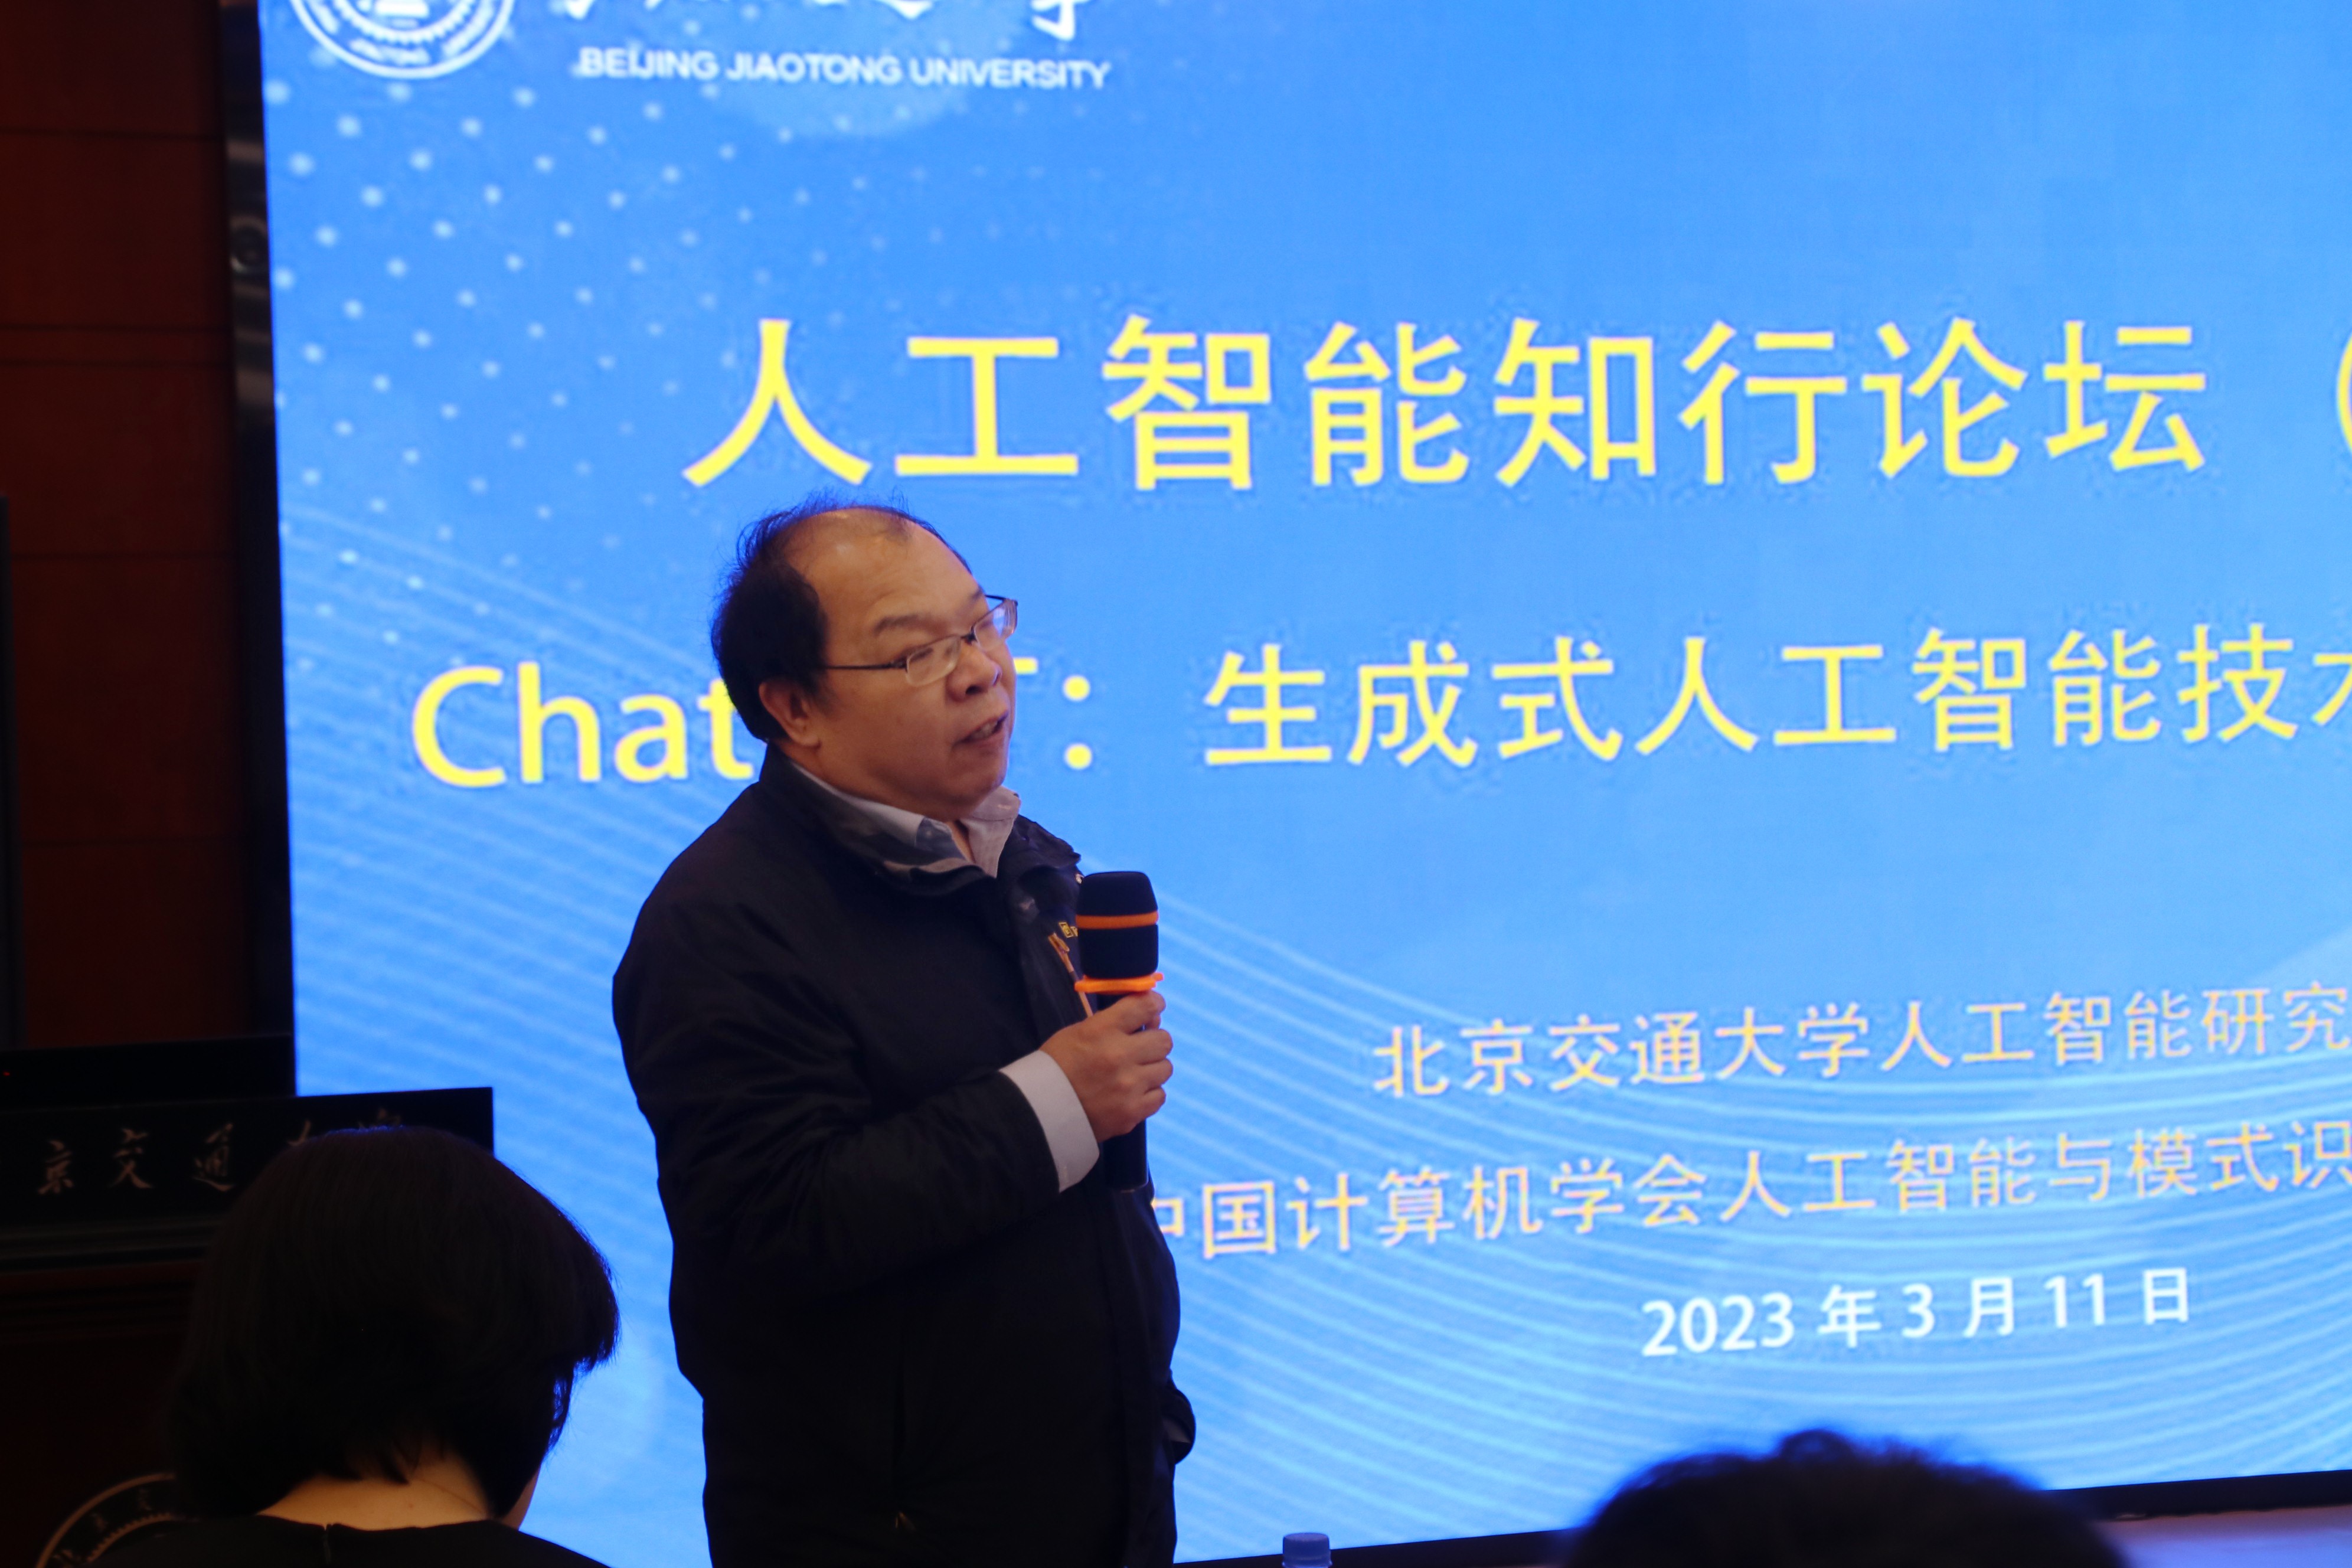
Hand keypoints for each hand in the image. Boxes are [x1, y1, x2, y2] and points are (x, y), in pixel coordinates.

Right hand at [1041, 991, 1172, 1141]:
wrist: (1040, 1111)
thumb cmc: (1057, 1066)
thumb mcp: (1078, 1032)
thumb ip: (1113, 1023)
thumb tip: (1152, 1017)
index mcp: (1102, 1030)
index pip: (1145, 1006)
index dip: (1155, 1004)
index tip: (1154, 1008)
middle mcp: (1120, 1055)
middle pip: (1164, 1040)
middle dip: (1154, 1041)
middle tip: (1141, 1048)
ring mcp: (1129, 1086)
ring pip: (1165, 1068)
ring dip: (1152, 1068)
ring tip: (1134, 1073)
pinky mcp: (1132, 1112)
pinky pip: (1159, 1096)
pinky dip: (1149, 1093)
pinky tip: (1133, 1093)